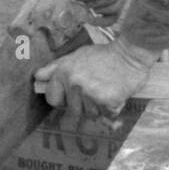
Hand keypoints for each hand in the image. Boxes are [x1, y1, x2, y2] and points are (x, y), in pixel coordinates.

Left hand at [33, 38, 156, 130]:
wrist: (131, 54)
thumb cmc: (105, 55)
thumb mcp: (78, 55)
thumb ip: (56, 67)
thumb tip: (37, 77)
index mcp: (64, 72)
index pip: (52, 99)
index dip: (62, 99)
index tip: (74, 94)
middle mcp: (74, 84)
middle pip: (72, 109)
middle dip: (83, 103)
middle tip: (96, 89)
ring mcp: (91, 94)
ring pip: (90, 114)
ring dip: (99, 107)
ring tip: (107, 90)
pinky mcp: (107, 101)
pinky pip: (107, 115)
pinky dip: (112, 108)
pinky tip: (116, 94)